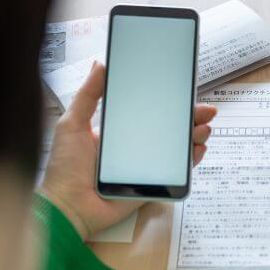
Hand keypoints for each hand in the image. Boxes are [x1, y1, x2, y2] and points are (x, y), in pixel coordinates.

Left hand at [39, 62, 216, 239]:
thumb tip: (99, 64)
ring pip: (176, 149)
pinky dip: (190, 161)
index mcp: (117, 131)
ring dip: (193, 136)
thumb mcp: (72, 123)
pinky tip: (197, 149)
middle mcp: (134, 147)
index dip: (169, 103)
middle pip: (169, 129)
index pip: (150, 112)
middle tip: (205, 110)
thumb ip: (87, 95)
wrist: (67, 206)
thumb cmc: (64, 166)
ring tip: (204, 128)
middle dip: (190, 118)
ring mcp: (144, 166)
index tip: (184, 92)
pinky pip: (175, 172)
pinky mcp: (150, 185)